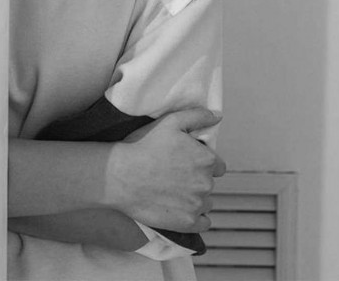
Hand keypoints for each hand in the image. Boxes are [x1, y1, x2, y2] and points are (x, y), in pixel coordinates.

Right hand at [106, 107, 225, 232]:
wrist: (120, 175)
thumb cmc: (144, 146)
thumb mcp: (171, 122)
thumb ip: (198, 116)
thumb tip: (217, 116)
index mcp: (206, 159)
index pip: (217, 166)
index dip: (202, 163)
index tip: (186, 163)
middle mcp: (206, 183)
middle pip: (209, 183)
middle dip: (196, 179)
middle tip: (174, 175)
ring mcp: (197, 205)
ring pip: (206, 202)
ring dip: (195, 198)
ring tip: (173, 192)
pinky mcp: (187, 223)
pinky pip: (203, 222)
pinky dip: (195, 217)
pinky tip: (180, 209)